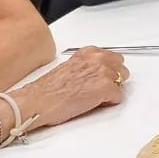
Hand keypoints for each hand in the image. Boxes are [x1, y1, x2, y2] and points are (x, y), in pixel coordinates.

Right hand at [12, 49, 126, 131]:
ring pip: (122, 82)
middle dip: (113, 79)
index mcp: (87, 52)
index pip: (112, 57)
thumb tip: (95, 73)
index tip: (102, 77)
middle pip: (121, 68)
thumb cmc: (46, 90)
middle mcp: (97, 59)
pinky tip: (93, 105)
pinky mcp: (105, 88)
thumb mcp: (68, 68)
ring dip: (111, 91)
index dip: (108, 70)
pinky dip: (109, 103)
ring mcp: (103, 73)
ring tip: (94, 97)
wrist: (36, 102)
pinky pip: (118, 98)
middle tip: (99, 89)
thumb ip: (85, 66)